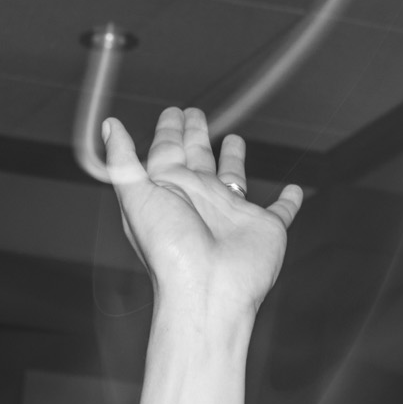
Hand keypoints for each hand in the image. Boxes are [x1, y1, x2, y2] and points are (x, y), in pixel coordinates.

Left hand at [97, 108, 300, 315]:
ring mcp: (231, 215)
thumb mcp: (137, 196)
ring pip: (234, 179)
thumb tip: (109, 127)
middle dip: (197, 135)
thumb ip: (123, 160)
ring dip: (234, 159)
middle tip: (197, 113)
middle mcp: (200, 200)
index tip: (173, 112)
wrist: (206, 291)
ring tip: (234, 140)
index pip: (167, 152)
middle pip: (198, 160)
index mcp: (171, 191)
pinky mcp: (264, 228)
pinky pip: (281, 211)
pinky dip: (289, 201)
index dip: (169, 130)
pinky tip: (293, 190)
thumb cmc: (170, 250)